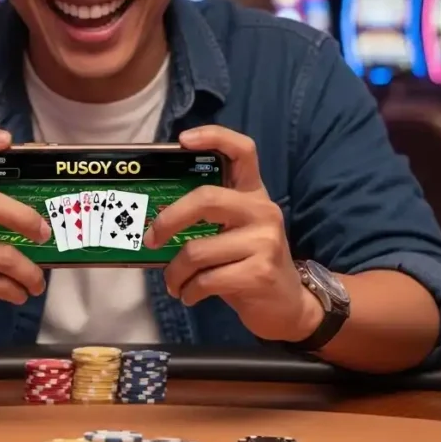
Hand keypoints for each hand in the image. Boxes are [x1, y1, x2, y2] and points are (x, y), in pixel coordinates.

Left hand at [143, 125, 322, 342]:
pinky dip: (189, 291)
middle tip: (151, 240)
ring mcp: (265, 241)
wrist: (288, 304)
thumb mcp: (236, 230)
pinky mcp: (260, 273)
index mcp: (253, 193)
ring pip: (198, 250)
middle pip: (206, 199)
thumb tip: (155, 217)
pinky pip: (207, 280)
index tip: (183, 140)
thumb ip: (209, 217)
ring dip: (175, 272)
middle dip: (169, 220)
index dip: (214, 137)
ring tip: (173, 282)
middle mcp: (262, 211)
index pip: (243, 150)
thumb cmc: (250, 262)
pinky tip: (190, 295)